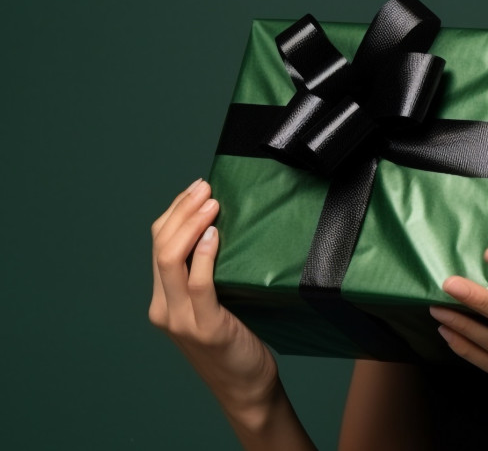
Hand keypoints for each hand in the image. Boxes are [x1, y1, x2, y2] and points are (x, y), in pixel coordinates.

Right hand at [148, 179, 279, 418]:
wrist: (245, 386)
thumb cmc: (236, 339)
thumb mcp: (215, 303)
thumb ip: (208, 274)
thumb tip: (224, 226)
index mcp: (162, 300)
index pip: (158, 245)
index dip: (174, 212)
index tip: (196, 189)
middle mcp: (164, 309)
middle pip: (161, 246)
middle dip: (182, 210)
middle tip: (205, 186)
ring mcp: (182, 320)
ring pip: (172, 260)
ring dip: (192, 224)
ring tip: (212, 201)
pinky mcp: (207, 328)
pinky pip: (199, 284)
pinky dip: (205, 255)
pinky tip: (216, 235)